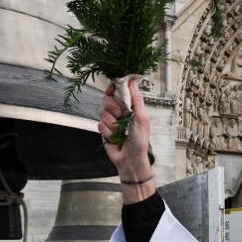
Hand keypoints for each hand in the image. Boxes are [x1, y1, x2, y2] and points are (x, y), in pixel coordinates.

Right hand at [98, 77, 154, 202]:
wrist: (130, 159)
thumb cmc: (139, 141)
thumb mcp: (142, 118)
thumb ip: (136, 99)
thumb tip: (133, 81)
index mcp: (130, 107)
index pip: (118, 91)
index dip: (113, 87)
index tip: (111, 88)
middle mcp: (120, 112)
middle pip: (107, 99)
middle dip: (112, 107)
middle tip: (120, 115)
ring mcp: (111, 121)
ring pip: (102, 112)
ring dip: (111, 123)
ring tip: (120, 132)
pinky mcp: (104, 130)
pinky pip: (100, 124)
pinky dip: (108, 132)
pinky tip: (115, 138)